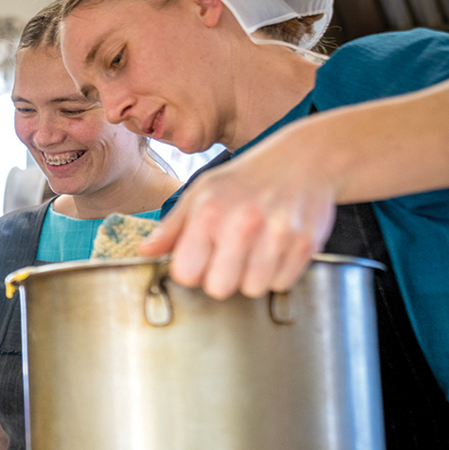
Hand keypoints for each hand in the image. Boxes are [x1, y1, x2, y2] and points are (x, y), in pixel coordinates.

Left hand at [139, 138, 336, 299]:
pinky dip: (278, 274)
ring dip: (251, 277)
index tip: (200, 258)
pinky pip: (282, 284)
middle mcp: (243, 223)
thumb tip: (143, 251)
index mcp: (209, 212)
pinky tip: (276, 249)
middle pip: (219, 288)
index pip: (185, 273)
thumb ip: (171, 227)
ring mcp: (277, 234)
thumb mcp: (200, 193)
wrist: (303, 159)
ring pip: (253, 289)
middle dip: (221, 278)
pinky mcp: (306, 243)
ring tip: (254, 250)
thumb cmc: (243, 180)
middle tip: (229, 256)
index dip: (191, 271)